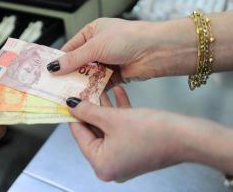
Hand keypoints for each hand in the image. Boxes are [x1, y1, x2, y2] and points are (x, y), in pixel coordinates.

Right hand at [48, 18, 196, 83]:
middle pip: (78, 63)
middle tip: (55, 86)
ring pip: (88, 75)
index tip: (49, 72)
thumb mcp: (95, 46)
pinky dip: (93, 90)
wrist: (156, 50)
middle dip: (69, 74)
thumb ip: (73, 59)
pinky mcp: (116, 75)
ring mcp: (108, 61)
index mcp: (93, 32)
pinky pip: (100, 84)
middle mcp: (99, 46)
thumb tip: (54, 67)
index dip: (60, 60)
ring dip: (81, 83)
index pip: (71, 47)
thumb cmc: (128, 38)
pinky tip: (84, 96)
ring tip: (67, 93)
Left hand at [68, 86, 204, 180]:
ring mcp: (123, 158)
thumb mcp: (112, 118)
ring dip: (104, 107)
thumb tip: (71, 105)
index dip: (72, 113)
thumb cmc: (151, 132)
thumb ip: (88, 111)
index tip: (67, 98)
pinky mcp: (135, 149)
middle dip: (89, 108)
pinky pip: (121, 129)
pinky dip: (119, 112)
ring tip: (97, 87)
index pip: (79, 134)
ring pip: (107, 128)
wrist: (186, 137)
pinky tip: (118, 92)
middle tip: (82, 90)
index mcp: (100, 164)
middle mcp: (110, 165)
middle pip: (93, 131)